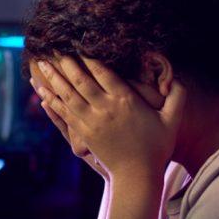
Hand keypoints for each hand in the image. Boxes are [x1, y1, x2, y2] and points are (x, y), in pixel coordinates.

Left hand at [36, 56, 184, 181]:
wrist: (137, 176)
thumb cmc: (157, 147)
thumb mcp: (173, 120)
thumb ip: (177, 95)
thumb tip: (176, 77)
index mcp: (125, 100)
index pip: (103, 71)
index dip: (88, 56)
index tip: (79, 43)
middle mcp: (104, 108)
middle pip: (80, 80)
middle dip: (66, 63)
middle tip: (53, 48)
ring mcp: (91, 121)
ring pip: (67, 95)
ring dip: (53, 79)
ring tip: (40, 64)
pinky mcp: (83, 134)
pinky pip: (63, 113)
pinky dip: (51, 101)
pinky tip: (41, 92)